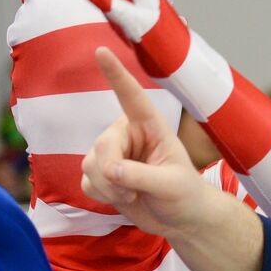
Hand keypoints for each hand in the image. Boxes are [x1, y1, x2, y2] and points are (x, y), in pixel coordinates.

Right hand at [80, 48, 227, 238]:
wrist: (179, 219)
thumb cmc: (185, 195)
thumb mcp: (171, 185)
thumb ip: (140, 176)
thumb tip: (109, 171)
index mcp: (150, 126)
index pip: (132, 96)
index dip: (116, 74)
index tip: (101, 51)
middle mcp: (128, 134)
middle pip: (103, 144)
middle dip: (111, 172)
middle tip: (130, 193)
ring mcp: (113, 154)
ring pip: (89, 164)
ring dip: (107, 188)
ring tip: (131, 196)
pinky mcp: (101, 175)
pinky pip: (85, 181)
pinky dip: (100, 196)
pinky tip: (121, 200)